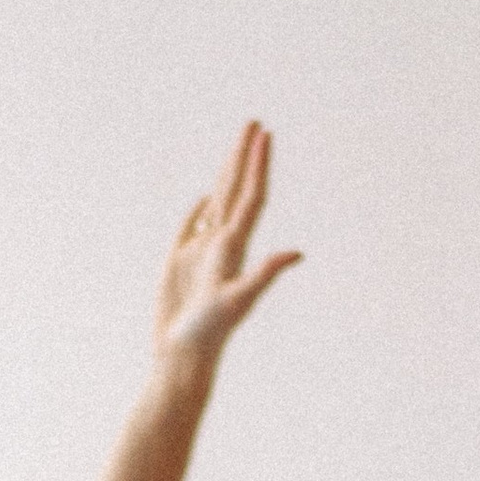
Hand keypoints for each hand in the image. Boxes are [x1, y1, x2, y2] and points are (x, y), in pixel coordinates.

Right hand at [151, 121, 301, 374]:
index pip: (251, 197)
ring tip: (236, 149)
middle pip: (237, 191)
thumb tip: (298, 253)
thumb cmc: (209, 333)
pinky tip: (209, 198)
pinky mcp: (181, 264)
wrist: (183, 358)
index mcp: (236, 247)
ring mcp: (203, 254)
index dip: (258, 165)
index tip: (265, 134)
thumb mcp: (239, 301)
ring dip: (227, 175)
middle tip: (255, 122)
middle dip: (245, 156)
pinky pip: (194, 228)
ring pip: (218, 205)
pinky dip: (202, 209)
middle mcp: (224, 246)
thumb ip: (266, 274)